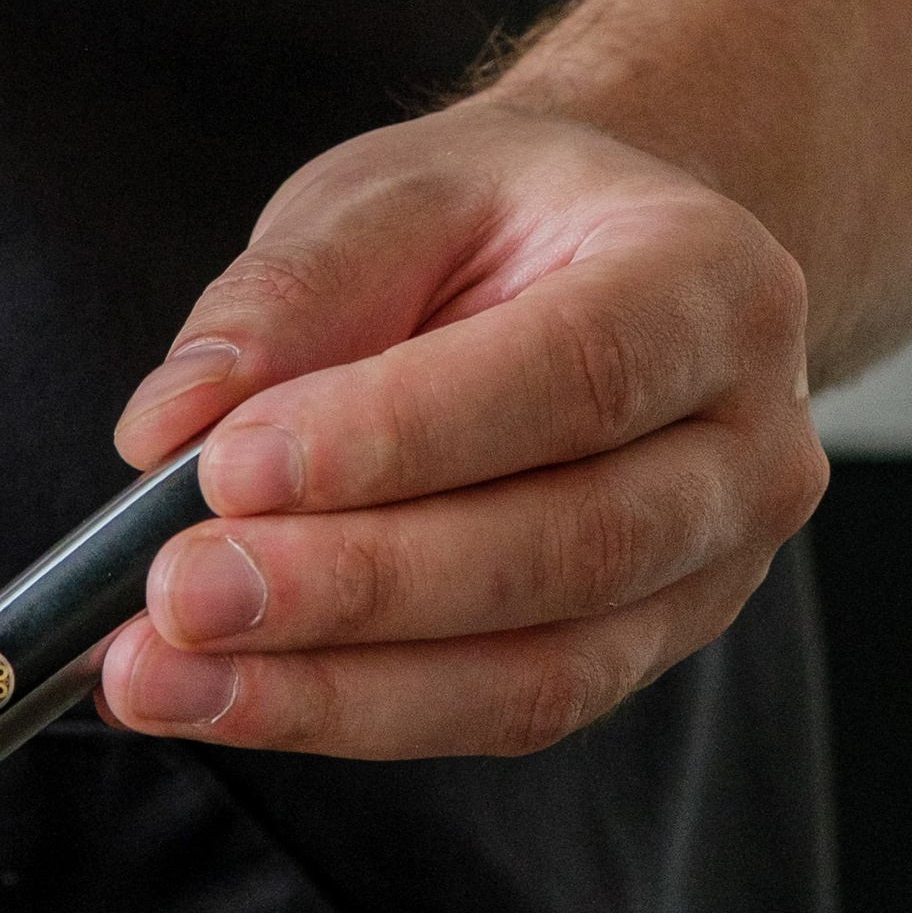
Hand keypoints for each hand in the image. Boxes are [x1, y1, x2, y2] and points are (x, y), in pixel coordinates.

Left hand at [97, 102, 827, 758]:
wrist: (594, 271)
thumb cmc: (497, 229)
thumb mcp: (392, 195)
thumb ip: (287, 295)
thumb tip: (168, 426)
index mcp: (711, 284)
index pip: (569, 376)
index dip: (396, 437)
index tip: (229, 469)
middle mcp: (749, 444)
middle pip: (563, 548)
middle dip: (352, 586)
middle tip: (177, 592)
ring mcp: (710, 571)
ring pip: (535, 672)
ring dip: (330, 691)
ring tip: (162, 675)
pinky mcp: (638, 656)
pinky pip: (500, 714)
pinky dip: (346, 716)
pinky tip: (216, 696)